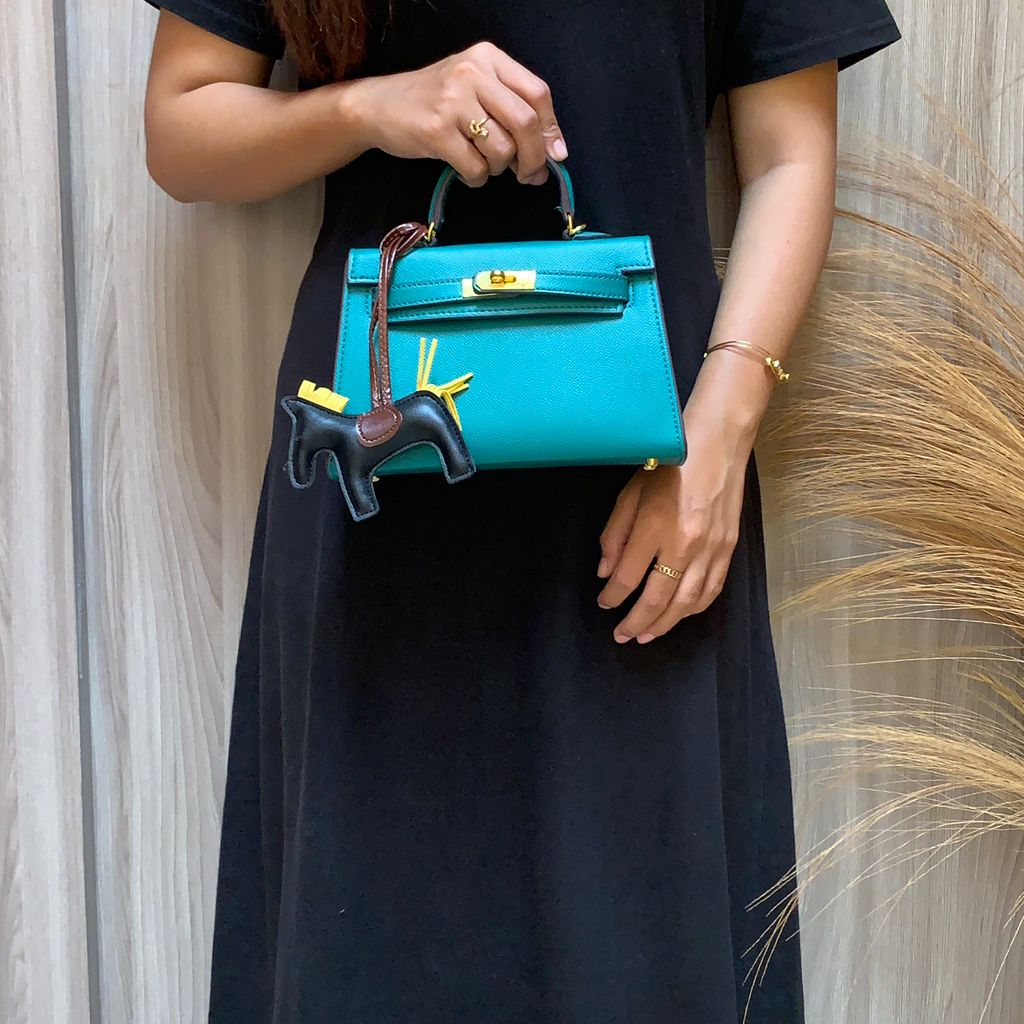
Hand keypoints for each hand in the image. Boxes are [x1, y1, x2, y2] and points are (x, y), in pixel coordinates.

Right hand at [350, 41, 567, 186]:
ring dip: (499, 168)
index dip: (550, 129)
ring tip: (483, 163)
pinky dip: (477, 178)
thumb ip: (511, 111)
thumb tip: (553, 152)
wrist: (379, 106)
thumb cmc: (434, 101)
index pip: (537, 93)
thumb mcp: (474, 89)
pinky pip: (476, 167)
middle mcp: (472, 74)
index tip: (555, 154)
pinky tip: (465, 169)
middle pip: (525, 122)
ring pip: (502, 149)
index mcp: (488, 58)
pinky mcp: (437, 131)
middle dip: (534, 157)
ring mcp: (453, 102)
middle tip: (529, 174)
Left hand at [596, 434, 748, 643]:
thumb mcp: (630, 494)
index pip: (627, 577)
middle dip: (636, 622)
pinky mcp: (728, 550)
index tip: (604, 603)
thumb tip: (606, 573)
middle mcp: (683, 545)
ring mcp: (709, 550)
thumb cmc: (668, 466)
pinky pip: (711, 591)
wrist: (716, 447)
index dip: (612, 597)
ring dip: (664, 624)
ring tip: (647, 635)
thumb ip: (614, 535)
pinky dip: (694, 609)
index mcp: (653, 528)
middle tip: (622, 636)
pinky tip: (679, 616)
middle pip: (657, 599)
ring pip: (686, 603)